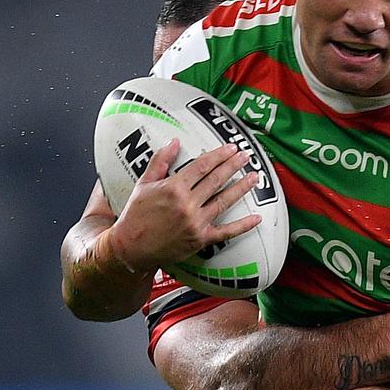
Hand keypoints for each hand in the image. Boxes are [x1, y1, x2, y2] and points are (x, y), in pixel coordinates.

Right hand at [106, 140, 261, 270]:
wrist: (131, 248)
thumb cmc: (136, 215)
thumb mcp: (144, 184)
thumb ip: (160, 161)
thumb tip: (175, 141)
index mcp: (173, 188)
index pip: (202, 166)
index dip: (219, 155)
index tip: (231, 148)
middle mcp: (187, 204)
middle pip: (216, 180)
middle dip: (233, 165)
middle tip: (246, 156)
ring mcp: (196, 222)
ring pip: (224, 201)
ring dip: (242, 188)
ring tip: (254, 177)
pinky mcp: (200, 239)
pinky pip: (226, 232)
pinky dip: (243, 226)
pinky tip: (257, 218)